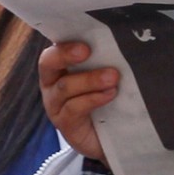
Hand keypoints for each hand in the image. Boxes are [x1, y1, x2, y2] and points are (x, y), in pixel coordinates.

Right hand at [39, 42, 119, 163]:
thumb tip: (125, 40)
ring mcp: (56, 104)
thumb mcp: (109, 75)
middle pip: (48, 63)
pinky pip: (73, 108)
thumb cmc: (111, 97)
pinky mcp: (64, 124)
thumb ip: (108, 59)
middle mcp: (53, 82)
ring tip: (113, 77)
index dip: (65, 40)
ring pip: (64, 86)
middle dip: (65, 54)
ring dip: (90, 79)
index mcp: (62, 65)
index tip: (83, 38)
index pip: (56, 46)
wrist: (114, 136)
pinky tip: (110, 94)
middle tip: (86, 51)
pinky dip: (93, 99)